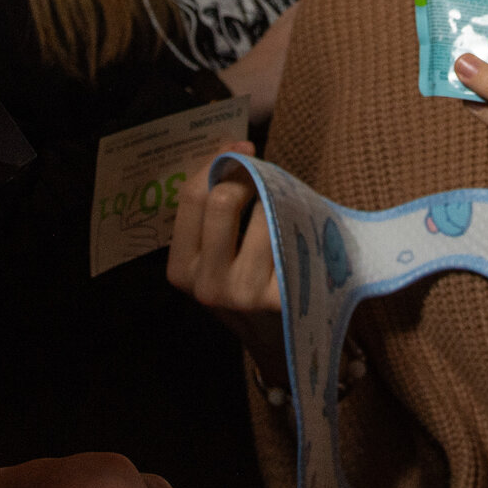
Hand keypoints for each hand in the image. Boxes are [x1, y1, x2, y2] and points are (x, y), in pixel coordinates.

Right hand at [165, 146, 284, 377]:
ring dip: (279, 201)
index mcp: (182, 270)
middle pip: (222, 201)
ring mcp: (243, 295)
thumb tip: (232, 146)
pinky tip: (305, 230)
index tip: (241, 147)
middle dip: (247, 178)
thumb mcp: (219, 256)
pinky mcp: (279, 299)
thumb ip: (213, 212)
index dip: (217, 162)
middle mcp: (206, 286)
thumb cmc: (252, 282)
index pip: (191, 198)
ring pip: (262, 215)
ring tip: (288, 210)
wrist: (286, 341)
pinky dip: (300, 222)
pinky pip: (290, 237)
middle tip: (266, 176)